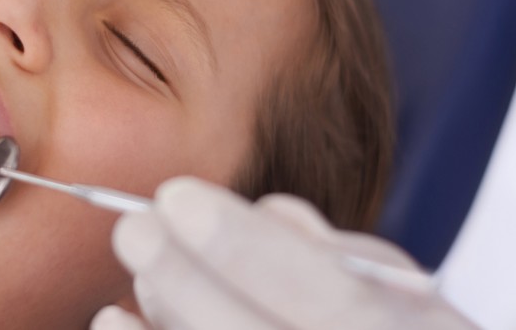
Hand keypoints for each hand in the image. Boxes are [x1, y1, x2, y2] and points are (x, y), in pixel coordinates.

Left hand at [92, 178, 476, 329]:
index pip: (335, 297)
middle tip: (133, 227)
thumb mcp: (401, 292)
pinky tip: (113, 322)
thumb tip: (271, 214)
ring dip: (167, 323)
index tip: (177, 197)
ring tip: (128, 274)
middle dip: (186, 284)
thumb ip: (343, 255)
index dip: (251, 249)